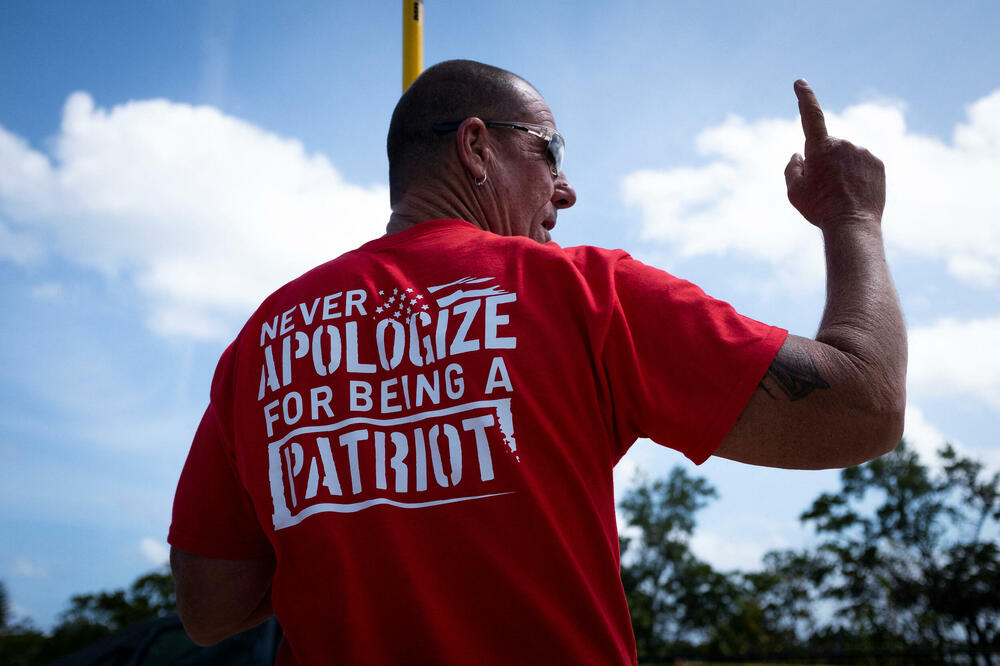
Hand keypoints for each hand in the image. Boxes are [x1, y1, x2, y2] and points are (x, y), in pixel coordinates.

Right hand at [785, 79, 885, 228]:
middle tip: (823, 186)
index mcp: (820, 148)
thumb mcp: (794, 192)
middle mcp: (844, 144)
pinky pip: (863, 164)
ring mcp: (863, 152)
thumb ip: (792, 168)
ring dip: (842, 168)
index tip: (800, 82)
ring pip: (847, 156)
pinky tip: (855, 193)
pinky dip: (857, 174)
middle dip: (824, 160)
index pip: (811, 115)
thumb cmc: (819, 208)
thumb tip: (798, 153)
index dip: (805, 97)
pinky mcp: (877, 163)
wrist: (852, 225)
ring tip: (841, 193)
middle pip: (829, 146)